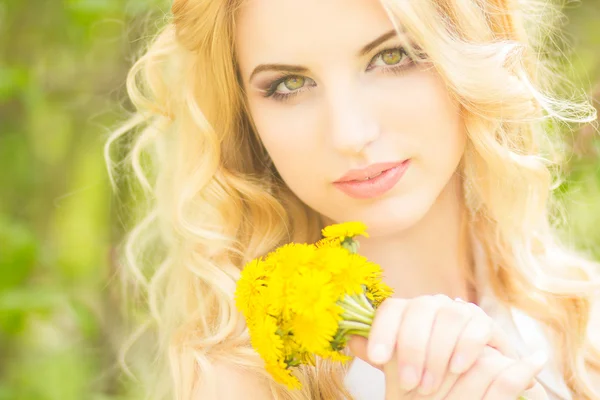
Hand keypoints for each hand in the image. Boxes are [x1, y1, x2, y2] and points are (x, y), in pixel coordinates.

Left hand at [348, 295, 533, 396]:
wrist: (472, 377)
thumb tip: (349, 339)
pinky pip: (477, 325)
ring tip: (430, 385)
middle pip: (419, 310)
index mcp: (408, 312)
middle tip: (409, 383)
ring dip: (438, 351)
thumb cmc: (428, 370)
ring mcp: (462, 310)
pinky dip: (466, 346)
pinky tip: (457, 369)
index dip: (382, 330)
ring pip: (448, 315)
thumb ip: (379, 353)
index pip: (392, 308)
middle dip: (412, 348)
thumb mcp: (400, 365)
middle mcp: (433, 305)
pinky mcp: (487, 323)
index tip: (377, 357)